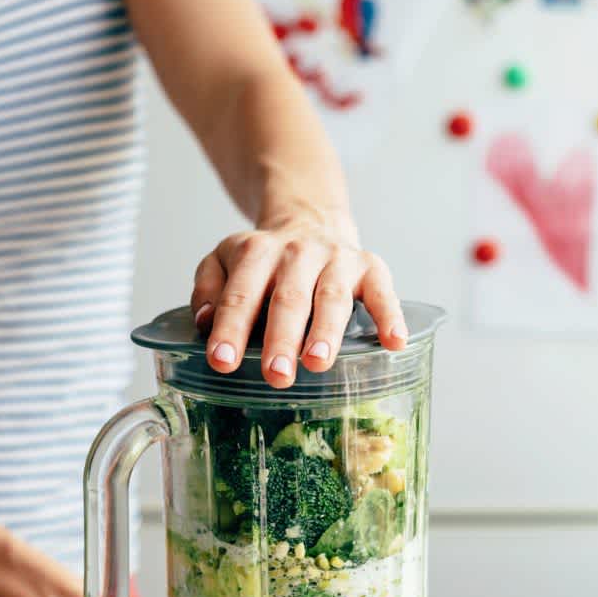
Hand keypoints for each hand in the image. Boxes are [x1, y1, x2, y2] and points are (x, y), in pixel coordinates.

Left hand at [191, 205, 406, 388]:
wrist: (310, 222)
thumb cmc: (264, 261)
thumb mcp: (224, 260)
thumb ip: (208, 286)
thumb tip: (204, 320)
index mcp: (256, 253)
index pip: (240, 293)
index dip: (230, 328)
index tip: (222, 361)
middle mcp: (297, 253)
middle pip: (288, 298)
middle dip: (281, 338)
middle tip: (276, 375)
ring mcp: (337, 259)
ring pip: (332, 298)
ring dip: (326, 332)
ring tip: (317, 363)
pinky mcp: (370, 267)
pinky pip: (383, 292)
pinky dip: (390, 316)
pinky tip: (393, 343)